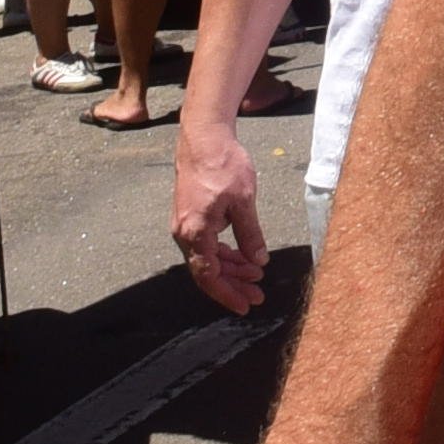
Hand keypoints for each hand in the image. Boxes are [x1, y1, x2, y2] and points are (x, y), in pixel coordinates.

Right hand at [174, 127, 270, 314]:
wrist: (204, 138)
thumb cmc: (223, 165)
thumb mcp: (244, 201)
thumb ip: (250, 234)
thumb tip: (259, 261)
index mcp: (195, 232)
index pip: (209, 276)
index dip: (228, 294)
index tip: (246, 305)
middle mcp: (184, 233)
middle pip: (207, 271)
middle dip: (233, 285)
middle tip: (257, 295)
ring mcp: (185, 225)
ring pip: (208, 258)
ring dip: (231, 269)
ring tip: (256, 276)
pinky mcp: (191, 216)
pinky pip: (207, 244)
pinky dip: (225, 253)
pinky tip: (243, 256)